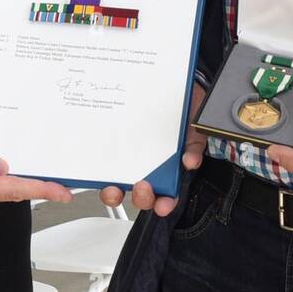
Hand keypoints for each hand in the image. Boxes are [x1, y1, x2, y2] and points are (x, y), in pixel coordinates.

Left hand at [100, 82, 206, 216]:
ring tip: (114, 188)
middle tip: (143, 187)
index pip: (167, 194)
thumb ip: (194, 145)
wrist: (174, 85)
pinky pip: (103, 163)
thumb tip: (190, 161)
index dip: (164, 204)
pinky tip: (97, 170)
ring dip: (114, 192)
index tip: (163, 205)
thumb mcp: (195, 127)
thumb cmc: (186, 109)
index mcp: (169, 167)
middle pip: (141, 193)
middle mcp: (147, 166)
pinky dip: (99, 172)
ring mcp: (129, 157)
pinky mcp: (113, 146)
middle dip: (140, 198)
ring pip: (118, 184)